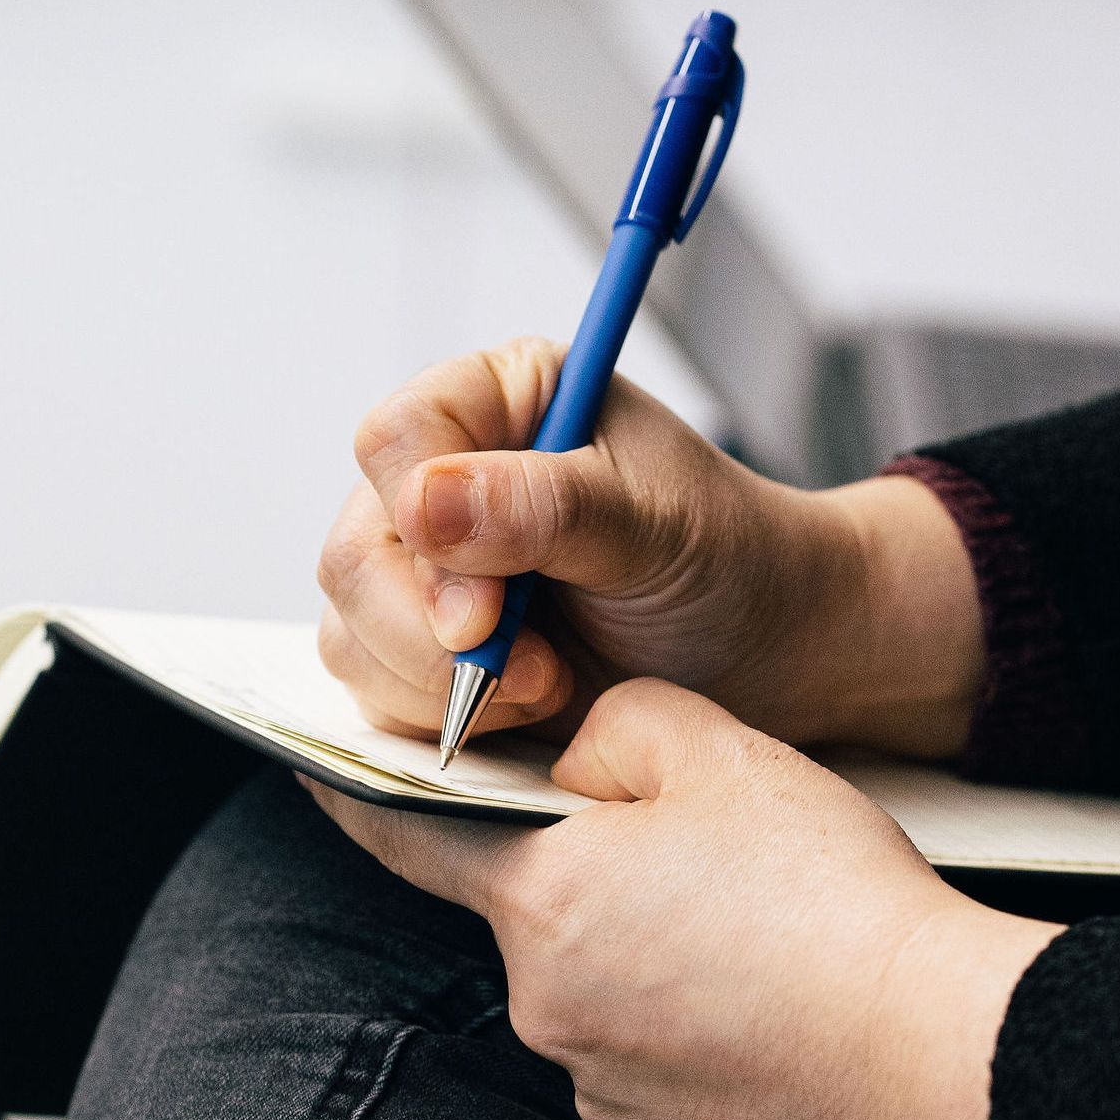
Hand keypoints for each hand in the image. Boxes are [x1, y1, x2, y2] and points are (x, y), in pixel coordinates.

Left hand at [303, 678, 1062, 1119]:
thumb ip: (611, 725)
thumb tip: (570, 757)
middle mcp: (547, 1003)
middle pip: (533, 909)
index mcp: (542, 897)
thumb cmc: (828, 897)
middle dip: (589, 874)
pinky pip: (643, 1059)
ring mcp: (599, 1084)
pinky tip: (764, 1004)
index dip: (359, 792)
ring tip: (754, 933)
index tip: (318, 769)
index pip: (406, 835)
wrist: (932, 1047)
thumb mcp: (717, 751)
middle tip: (700, 853)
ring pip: (594, 985)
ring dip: (644, 951)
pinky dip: (683, 1025)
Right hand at [316, 338, 983, 754]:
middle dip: (432, 630)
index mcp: (498, 403)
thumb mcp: (654, 520)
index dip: (421, 526)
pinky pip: (373, 691)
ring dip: (439, 684)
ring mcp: (425, 571)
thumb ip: (543, 506)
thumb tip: (422, 502)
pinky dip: (440, 717)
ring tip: (550, 685)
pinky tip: (526, 710)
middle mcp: (446, 480)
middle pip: (356, 551)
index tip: (486, 607)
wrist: (768, 652)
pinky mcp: (425, 652)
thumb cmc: (726, 560)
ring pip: (351, 630)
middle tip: (534, 668)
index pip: (395, 440)